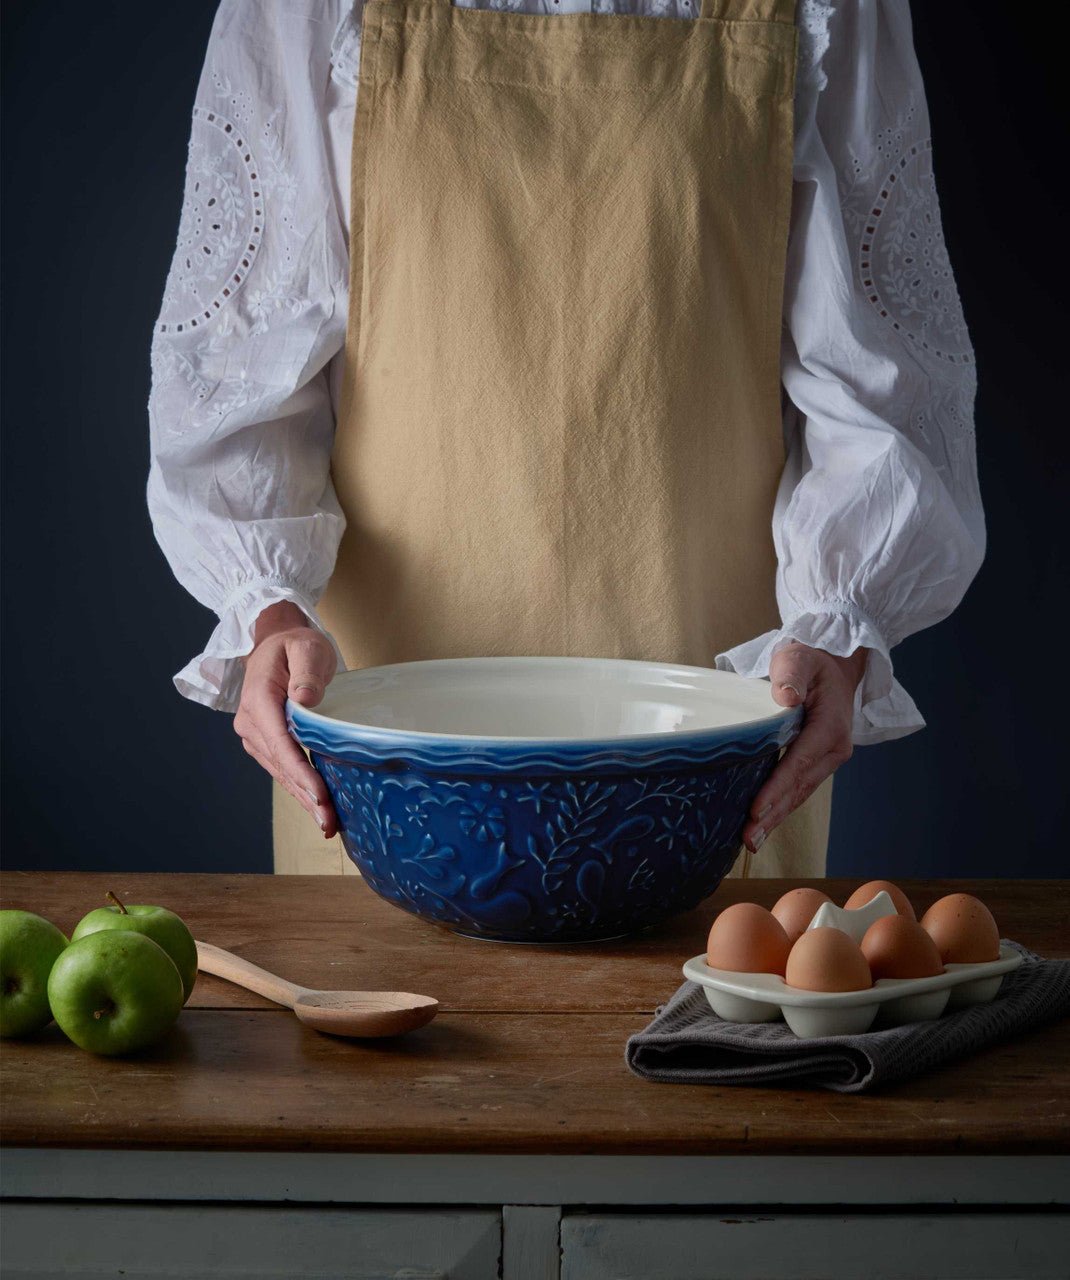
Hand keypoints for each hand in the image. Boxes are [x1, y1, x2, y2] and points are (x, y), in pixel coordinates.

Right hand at [233, 601, 339, 838]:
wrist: (277, 643)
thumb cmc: (296, 645)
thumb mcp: (307, 647)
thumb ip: (307, 671)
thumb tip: (305, 700)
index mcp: (260, 699)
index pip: (281, 743)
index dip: (301, 773)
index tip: (320, 797)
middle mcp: (251, 722)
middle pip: (281, 766)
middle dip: (306, 796)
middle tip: (330, 824)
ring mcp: (255, 735)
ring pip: (281, 773)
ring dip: (304, 799)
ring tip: (328, 824)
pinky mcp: (265, 742)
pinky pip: (283, 769)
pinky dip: (300, 788)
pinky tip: (317, 807)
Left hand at [741, 642, 867, 854]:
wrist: (831, 664)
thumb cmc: (809, 660)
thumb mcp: (797, 657)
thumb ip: (791, 674)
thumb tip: (786, 696)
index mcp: (831, 726)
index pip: (800, 761)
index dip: (777, 787)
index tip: (756, 809)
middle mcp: (834, 748)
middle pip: (800, 786)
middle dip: (774, 814)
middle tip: (748, 838)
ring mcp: (828, 758)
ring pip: (800, 793)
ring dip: (776, 817)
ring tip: (752, 840)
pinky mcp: (817, 762)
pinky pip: (798, 788)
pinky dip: (780, 806)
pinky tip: (762, 823)